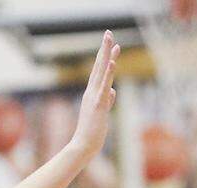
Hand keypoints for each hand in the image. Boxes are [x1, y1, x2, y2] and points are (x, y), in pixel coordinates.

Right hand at [69, 32, 119, 158]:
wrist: (83, 146)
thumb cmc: (91, 133)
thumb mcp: (101, 113)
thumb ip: (107, 100)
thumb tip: (112, 91)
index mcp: (92, 94)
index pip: (99, 71)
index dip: (104, 56)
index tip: (110, 43)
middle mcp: (91, 92)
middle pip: (99, 66)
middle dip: (104, 49)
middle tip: (109, 32)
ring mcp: (94, 97)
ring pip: (102, 73)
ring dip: (107, 55)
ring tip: (112, 40)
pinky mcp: (98, 104)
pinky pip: (104, 86)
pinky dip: (108, 73)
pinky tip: (112, 62)